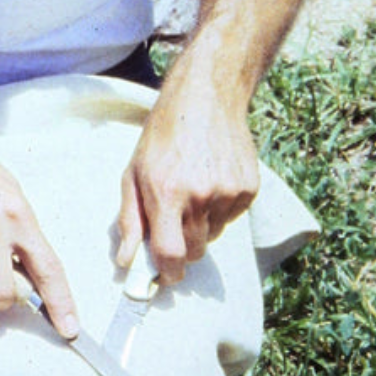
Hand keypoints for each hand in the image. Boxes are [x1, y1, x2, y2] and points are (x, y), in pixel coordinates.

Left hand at [116, 69, 259, 285]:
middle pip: (195, 251)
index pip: (171, 254)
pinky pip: (232, 218)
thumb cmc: (162, 136)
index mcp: (167, 192)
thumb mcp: (133, 173)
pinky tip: (211, 181)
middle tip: (173, 224)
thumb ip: (130, 220)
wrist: (205, 99)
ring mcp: (229, 192)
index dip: (168, 273)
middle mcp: (201, 195)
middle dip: (182, 248)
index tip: (165, 276)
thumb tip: (126, 261)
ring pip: (213, 235)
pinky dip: (220, 210)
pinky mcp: (249, 188)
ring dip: (201, 226)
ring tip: (192, 191)